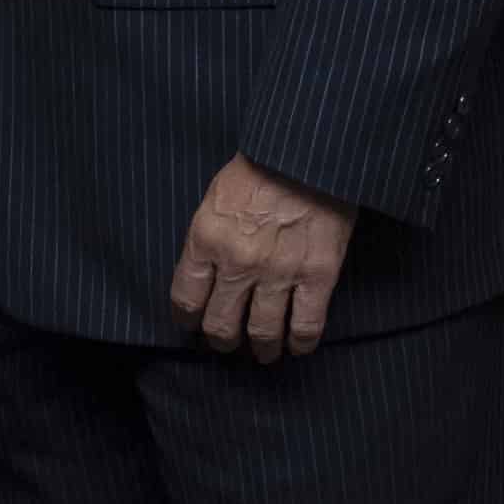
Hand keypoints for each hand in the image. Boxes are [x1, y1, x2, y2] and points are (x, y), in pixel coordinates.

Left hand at [171, 156, 354, 361]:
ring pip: (262, 332)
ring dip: (261, 349)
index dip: (188, 319)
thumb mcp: (216, 197)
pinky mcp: (317, 276)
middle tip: (227, 342)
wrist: (308, 151)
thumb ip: (209, 236)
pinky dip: (300, 343)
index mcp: (206, 239)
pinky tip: (297, 347)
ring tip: (264, 352)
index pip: (186, 298)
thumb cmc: (261, 165)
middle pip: (220, 324)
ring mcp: (278, 272)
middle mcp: (237, 263)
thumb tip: (208, 270)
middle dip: (221, 340)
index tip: (192, 324)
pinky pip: (305, 325)